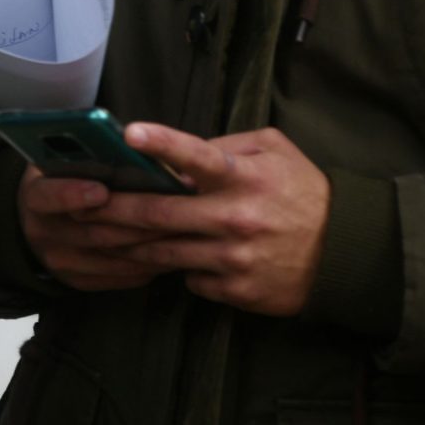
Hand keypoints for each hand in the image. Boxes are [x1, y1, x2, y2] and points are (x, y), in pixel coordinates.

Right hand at [16, 167, 174, 291]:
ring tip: (181, 229)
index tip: (101, 189)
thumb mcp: (62, 162)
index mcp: (35, 196)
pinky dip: (147, 264)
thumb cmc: (62, 180)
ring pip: (111, 257)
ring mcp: (60, 261)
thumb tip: (136, 148)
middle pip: (91, 232)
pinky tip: (170, 250)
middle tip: (169, 210)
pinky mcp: (78, 281)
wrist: (41, 221)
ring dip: (148, 244)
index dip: (73, 194)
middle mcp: (43, 233)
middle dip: (133, 221)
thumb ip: (88, 156)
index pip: (47, 196)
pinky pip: (119, 277)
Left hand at [17, 124, 333, 314]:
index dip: (163, 144)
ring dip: (127, 244)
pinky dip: (175, 268)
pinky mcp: (236, 290)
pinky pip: (189, 279)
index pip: (198, 156)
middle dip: (113, 210)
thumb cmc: (303, 192)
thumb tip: (178, 153)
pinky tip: (160, 260)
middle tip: (79, 204)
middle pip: (159, 214)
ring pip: (163, 252)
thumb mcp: (274, 151)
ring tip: (95, 235)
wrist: (345, 253)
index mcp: (244, 177)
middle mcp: (236, 218)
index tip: (129, 133)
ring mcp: (234, 258)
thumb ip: (227, 145)